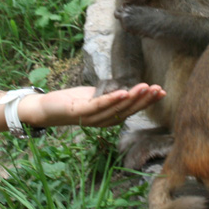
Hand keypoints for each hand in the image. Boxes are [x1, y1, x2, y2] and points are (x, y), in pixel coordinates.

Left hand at [19, 83, 165, 128]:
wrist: (47, 108)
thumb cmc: (73, 102)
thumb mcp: (95, 96)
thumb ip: (110, 95)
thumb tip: (126, 89)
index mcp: (109, 117)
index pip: (131, 109)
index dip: (147, 102)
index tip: (161, 92)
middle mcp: (103, 121)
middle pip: (127, 110)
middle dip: (144, 100)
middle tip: (159, 89)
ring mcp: (92, 118)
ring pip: (117, 108)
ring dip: (132, 98)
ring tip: (145, 87)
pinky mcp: (81, 113)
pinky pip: (100, 106)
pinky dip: (113, 99)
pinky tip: (124, 91)